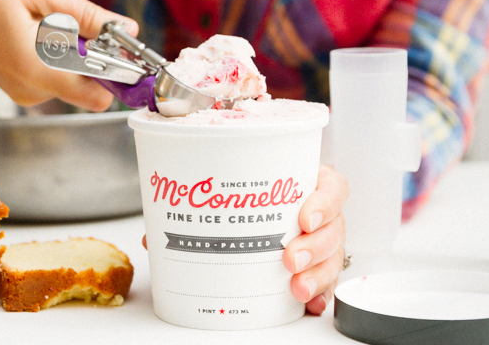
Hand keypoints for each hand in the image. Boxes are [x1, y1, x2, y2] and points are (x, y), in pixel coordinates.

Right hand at [0, 0, 137, 109]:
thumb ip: (88, 17)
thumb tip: (128, 30)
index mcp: (34, 70)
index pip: (98, 95)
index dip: (118, 72)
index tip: (123, 46)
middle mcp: (28, 89)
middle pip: (86, 83)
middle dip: (91, 50)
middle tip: (70, 14)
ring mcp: (19, 89)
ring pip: (69, 73)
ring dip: (68, 41)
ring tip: (41, 8)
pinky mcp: (14, 82)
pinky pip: (50, 68)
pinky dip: (51, 43)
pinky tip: (31, 15)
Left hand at [141, 165, 347, 314]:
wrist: (254, 214)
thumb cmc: (245, 199)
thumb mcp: (227, 196)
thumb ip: (195, 211)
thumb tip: (153, 237)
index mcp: (302, 184)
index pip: (331, 185)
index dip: (324, 200)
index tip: (303, 216)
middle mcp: (318, 213)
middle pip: (335, 227)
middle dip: (315, 246)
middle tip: (289, 259)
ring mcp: (322, 241)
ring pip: (334, 257)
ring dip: (316, 274)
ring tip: (294, 287)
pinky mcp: (319, 268)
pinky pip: (328, 283)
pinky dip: (319, 295)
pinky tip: (307, 303)